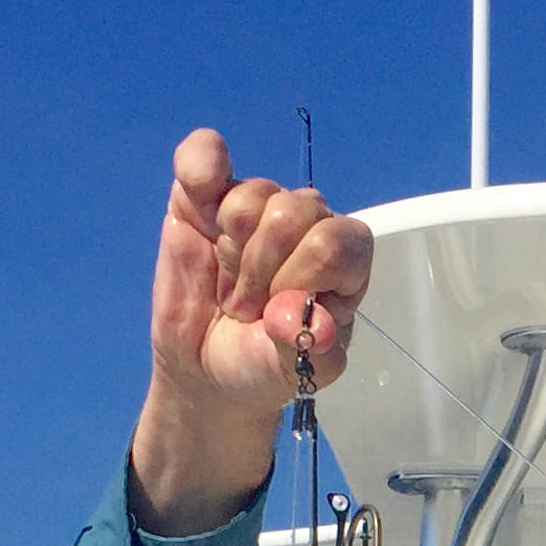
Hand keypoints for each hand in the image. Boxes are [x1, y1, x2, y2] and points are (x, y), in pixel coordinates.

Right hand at [130, 129, 373, 535]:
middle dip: (273, 267)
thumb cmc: (265, 379)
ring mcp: (256, 216)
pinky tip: (196, 194)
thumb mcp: (299, 377)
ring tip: (227, 286)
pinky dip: (202, 169)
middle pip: (302, 210)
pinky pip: (208, 160)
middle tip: (254, 306)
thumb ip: (315, 348)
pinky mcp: (204, 203)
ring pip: (255, 193)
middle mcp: (307, 235)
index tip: (292, 315)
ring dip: (235, 246)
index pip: (349, 239)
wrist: (206, 385)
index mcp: (345, 273)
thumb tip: (311, 318)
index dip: (319, 274)